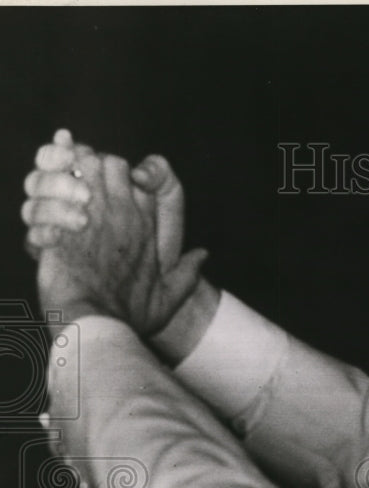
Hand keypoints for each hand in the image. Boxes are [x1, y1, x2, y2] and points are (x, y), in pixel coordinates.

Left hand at [23, 131, 206, 335]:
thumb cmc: (130, 315)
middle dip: (96, 169)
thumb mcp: (169, 298)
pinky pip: (55, 187)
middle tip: (82, 185)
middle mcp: (123, 214)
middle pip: (112, 164)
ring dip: (72, 173)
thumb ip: (189, 274)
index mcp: (146, 227)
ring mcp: (92, 215)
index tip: (111, 193)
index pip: (140, 180)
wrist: (96, 323)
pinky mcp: (63, 221)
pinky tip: (47, 210)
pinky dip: (49, 192)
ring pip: (85, 166)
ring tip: (64, 191)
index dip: (123, 180)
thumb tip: (203, 255)